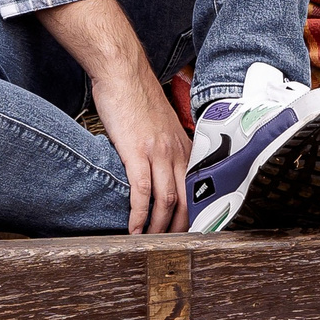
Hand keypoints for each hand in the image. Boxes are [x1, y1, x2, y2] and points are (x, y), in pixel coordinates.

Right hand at [36, 0, 191, 232]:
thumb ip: (165, 145)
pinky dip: (139, 215)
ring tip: (149, 244)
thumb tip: (159, 167)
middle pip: (188, 200)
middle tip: (171, 247)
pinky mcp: (137, 152)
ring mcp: (159, 152)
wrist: (122, 71)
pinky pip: (142, 192)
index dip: (195, 214)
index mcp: (185, 145)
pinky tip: (133, 229)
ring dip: (159, 227)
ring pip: (167, 201)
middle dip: (181, 228)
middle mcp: (178, 151)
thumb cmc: (136, 95)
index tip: (190, 233)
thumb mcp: (160, 123)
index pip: (198, 188)